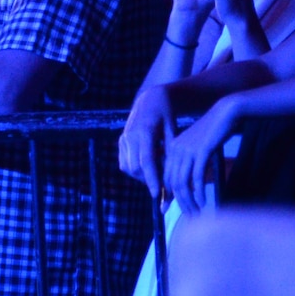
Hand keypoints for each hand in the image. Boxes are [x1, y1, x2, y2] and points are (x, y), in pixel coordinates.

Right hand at [118, 86, 176, 201]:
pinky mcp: (120, 142)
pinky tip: (148, 167)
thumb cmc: (167, 116)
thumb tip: (173, 177)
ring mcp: (123, 139)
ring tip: (157, 173)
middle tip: (162, 185)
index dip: (152, 179)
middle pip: (135, 167)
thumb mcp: (173, 132)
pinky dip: (135, 170)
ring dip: (141, 175)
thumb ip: (171, 152)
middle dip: (147, 180)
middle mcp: (130, 136)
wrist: (151, 101)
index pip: (146, 162)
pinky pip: (124, 163)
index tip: (158, 194)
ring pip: (128, 167)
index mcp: (145, 132)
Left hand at [161, 98, 237, 216]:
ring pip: (183, 183)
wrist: (226, 113)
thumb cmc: (214, 132)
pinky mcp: (200, 152)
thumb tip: (191, 185)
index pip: (166, 177)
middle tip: (189, 216)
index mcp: (171, 149)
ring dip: (189, 201)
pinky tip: (204, 201)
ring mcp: (187, 151)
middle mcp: (175, 150)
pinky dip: (199, 192)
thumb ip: (191, 163)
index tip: (172, 210)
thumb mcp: (198, 148)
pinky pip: (196, 177)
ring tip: (196, 212)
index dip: (169, 196)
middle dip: (179, 203)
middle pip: (172, 183)